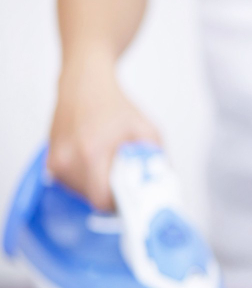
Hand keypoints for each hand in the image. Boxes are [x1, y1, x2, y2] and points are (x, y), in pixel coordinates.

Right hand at [47, 54, 160, 210]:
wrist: (84, 84)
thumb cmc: (114, 105)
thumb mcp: (147, 130)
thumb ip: (157, 160)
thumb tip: (163, 186)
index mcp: (90, 153)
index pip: (102, 201)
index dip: (121, 203)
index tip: (132, 195)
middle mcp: (67, 160)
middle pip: (93, 198)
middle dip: (113, 192)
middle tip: (126, 174)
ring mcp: (55, 161)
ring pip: (82, 193)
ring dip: (100, 185)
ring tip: (111, 162)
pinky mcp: (51, 161)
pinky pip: (73, 183)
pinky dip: (88, 177)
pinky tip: (98, 159)